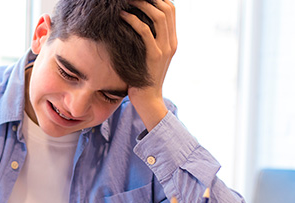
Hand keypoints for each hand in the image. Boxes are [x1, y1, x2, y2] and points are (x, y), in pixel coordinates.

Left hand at [121, 0, 176, 130]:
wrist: (148, 99)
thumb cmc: (143, 77)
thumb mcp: (149, 57)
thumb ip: (148, 41)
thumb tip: (137, 24)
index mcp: (172, 41)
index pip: (171, 10)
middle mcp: (171, 43)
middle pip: (167, 9)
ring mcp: (164, 49)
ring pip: (159, 16)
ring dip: (142, 4)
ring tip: (127, 1)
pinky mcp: (153, 56)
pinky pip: (144, 31)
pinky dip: (133, 19)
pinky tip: (122, 16)